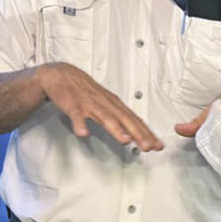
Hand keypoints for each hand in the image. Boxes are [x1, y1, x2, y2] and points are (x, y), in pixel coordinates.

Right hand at [39, 63, 163, 150]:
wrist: (62, 75)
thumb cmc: (86, 91)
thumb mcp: (106, 103)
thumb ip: (119, 119)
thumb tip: (135, 134)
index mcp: (114, 104)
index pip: (135, 120)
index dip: (147, 133)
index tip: (158, 146)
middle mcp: (105, 104)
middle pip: (125, 119)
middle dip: (138, 133)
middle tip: (148, 146)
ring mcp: (89, 104)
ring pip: (104, 117)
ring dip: (116, 129)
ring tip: (125, 140)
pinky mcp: (72, 104)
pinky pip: (76, 115)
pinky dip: (80, 123)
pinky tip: (83, 133)